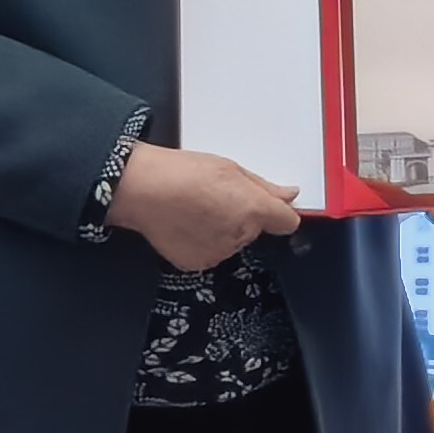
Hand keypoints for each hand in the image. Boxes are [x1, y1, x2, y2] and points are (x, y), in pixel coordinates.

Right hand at [110, 144, 302, 273]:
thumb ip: (264, 187)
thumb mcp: (229, 168)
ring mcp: (219, 253)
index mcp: (253, 209)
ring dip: (222, 230)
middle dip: (243, 216)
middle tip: (216, 197)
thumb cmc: (184, 172)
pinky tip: (186, 224)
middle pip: (255, 230)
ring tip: (196, 209)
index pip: (287, 222)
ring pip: (232, 242)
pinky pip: (210, 253)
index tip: (270, 206)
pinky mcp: (198, 264)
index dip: (279, 213)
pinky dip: (202, 243)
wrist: (143, 190)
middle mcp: (241, 236)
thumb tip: (291, 195)